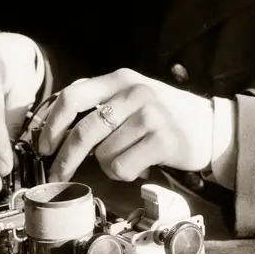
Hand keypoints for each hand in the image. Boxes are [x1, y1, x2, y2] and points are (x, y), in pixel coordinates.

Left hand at [38, 69, 213, 184]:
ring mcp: (151, 115)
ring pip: (103, 154)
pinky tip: (138, 165)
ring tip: (126, 157)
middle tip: (57, 173)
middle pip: (84, 130)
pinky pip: (122, 167)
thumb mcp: (131, 96)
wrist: (210, 126)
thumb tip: (55, 121)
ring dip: (107, 165)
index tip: (44, 146)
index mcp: (120, 79)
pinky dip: (124, 173)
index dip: (52, 124)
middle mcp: (135, 92)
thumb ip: (99, 100)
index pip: (73, 97)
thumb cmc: (163, 114)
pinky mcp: (163, 140)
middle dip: (65, 157)